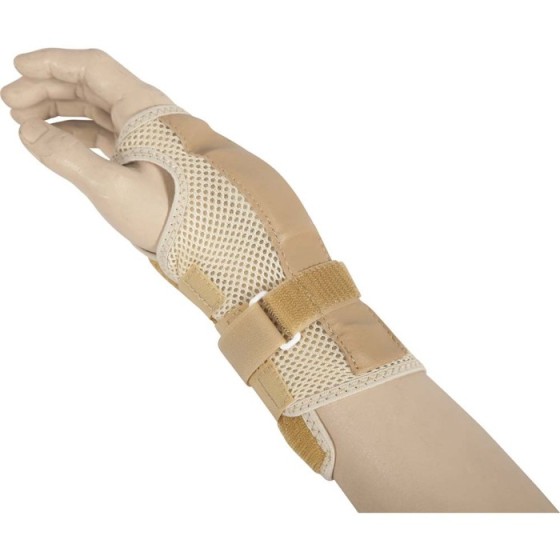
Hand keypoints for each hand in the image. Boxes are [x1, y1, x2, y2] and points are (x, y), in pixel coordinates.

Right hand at [1, 48, 173, 252]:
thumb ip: (68, 157)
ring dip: (60, 111)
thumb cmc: (171, 215)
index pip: (94, 68)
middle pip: (91, 85)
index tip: (17, 66)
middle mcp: (148, 115)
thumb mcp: (114, 187)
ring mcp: (146, 135)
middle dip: (48, 88)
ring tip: (24, 123)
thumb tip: (28, 130)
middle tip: (10, 104)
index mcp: (146, 109)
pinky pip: (105, 132)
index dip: (54, 62)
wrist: (209, 241)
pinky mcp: (144, 155)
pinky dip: (77, 133)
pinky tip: (55, 141)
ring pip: (96, 109)